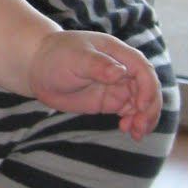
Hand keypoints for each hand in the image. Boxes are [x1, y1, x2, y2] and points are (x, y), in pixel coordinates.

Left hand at [28, 30, 161, 139]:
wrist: (38, 68)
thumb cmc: (56, 56)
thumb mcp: (75, 58)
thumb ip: (97, 65)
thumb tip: (120, 72)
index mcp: (118, 53)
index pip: (143, 70)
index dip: (147, 88)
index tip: (140, 106)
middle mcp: (122, 69)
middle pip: (147, 89)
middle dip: (149, 108)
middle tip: (140, 127)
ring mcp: (117, 86)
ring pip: (141, 103)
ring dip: (144, 118)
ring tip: (136, 133)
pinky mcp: (110, 101)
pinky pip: (129, 112)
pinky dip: (133, 121)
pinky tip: (127, 130)